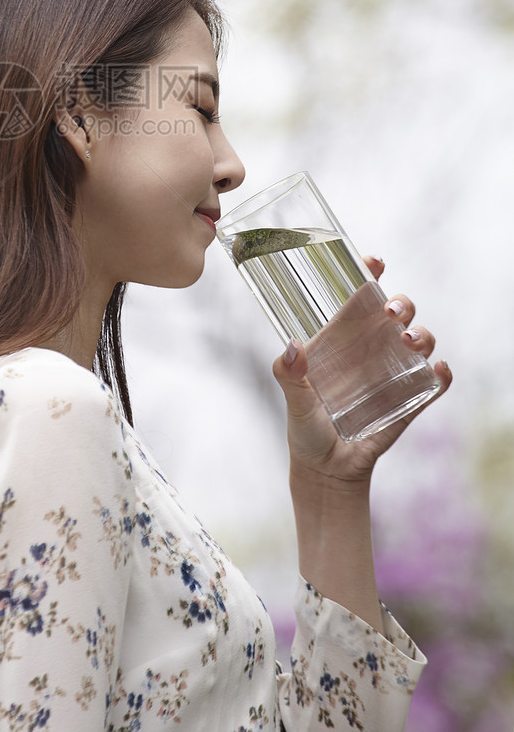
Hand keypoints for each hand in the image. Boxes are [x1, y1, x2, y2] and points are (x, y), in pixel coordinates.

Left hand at [272, 256, 452, 487]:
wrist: (326, 470)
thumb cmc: (305, 427)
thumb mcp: (293, 400)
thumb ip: (289, 375)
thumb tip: (292, 348)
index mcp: (343, 338)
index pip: (360, 297)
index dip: (370, 274)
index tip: (375, 261)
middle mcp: (371, 349)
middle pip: (397, 312)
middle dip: (401, 303)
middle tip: (392, 313)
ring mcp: (393, 373)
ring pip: (420, 340)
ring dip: (422, 334)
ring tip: (409, 342)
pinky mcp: (409, 402)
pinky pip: (434, 382)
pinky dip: (442, 375)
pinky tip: (440, 371)